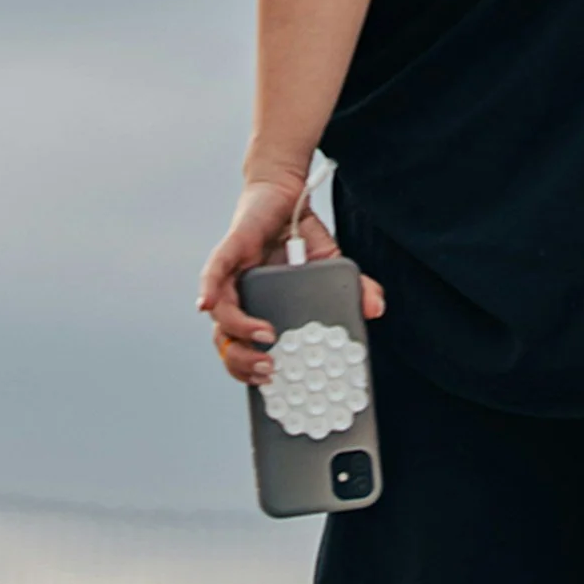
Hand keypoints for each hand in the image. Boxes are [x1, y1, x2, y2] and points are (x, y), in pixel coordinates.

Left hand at [196, 177, 387, 385]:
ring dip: (238, 332)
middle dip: (244, 363)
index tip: (273, 389)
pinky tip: (206, 304)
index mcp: (259, 311)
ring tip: (264, 338)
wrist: (287, 194)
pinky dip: (209, 290)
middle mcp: (241, 299)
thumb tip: (376, 307)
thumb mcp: (331, 267)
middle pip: (227, 344)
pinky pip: (213, 274)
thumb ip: (352, 288)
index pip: (245, 353)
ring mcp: (233, 277)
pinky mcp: (230, 251)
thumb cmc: (301, 236)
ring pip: (221, 317)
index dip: (251, 374)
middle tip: (271, 369)